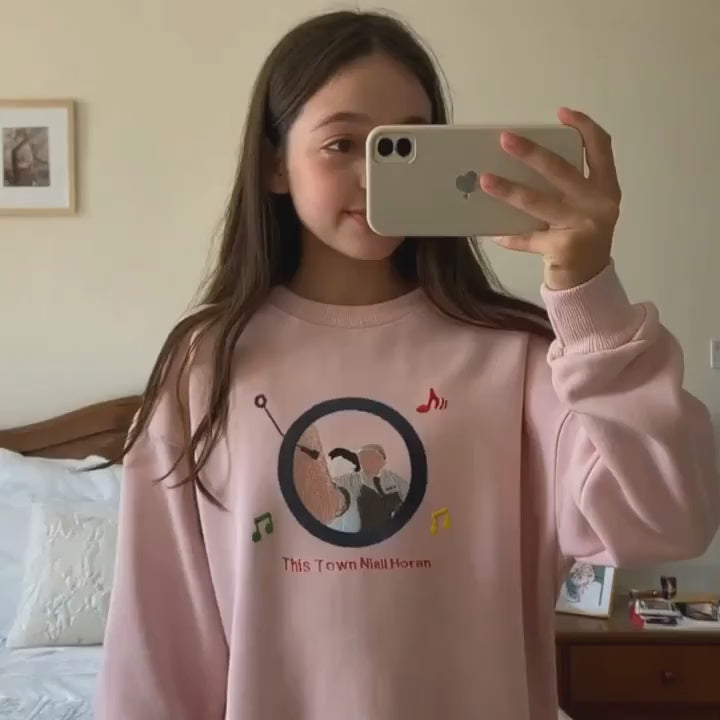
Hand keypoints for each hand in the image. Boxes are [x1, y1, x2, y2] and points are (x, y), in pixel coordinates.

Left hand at [479, 107, 620, 289]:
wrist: (587, 283)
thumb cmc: (579, 238)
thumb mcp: (583, 209)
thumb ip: (566, 189)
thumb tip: (520, 167)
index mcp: (606, 188)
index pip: (601, 147)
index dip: (583, 126)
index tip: (561, 113)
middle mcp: (599, 204)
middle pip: (561, 170)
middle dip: (531, 152)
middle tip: (505, 139)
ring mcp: (583, 226)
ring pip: (538, 202)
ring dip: (508, 190)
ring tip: (485, 180)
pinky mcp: (565, 248)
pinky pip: (528, 238)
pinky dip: (510, 236)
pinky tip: (493, 233)